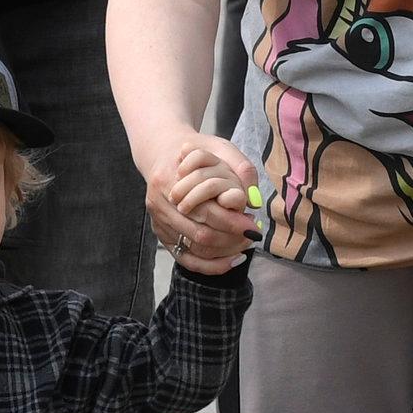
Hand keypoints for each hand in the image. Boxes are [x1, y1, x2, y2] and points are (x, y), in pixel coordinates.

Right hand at [146, 132, 259, 269]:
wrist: (162, 151)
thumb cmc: (196, 149)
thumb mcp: (219, 148)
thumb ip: (240, 169)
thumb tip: (254, 200)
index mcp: (169, 180)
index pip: (205, 212)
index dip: (232, 222)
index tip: (253, 225)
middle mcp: (160, 204)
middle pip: (199, 234)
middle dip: (230, 239)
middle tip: (252, 236)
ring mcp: (158, 221)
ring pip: (193, 249)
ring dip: (223, 252)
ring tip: (244, 245)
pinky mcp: (160, 233)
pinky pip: (185, 258)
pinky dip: (209, 265)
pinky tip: (231, 261)